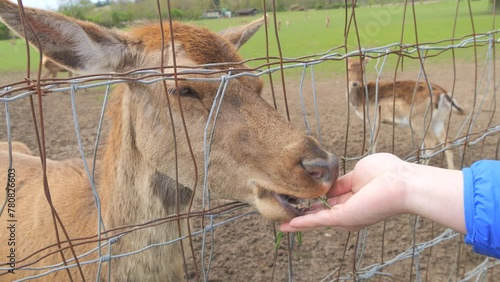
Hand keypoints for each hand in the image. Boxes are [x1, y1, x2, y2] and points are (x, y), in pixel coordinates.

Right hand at [281, 152, 464, 232]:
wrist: (402, 183)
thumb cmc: (388, 173)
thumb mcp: (357, 173)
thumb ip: (342, 181)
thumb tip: (328, 184)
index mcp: (354, 197)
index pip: (330, 200)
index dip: (315, 198)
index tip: (301, 197)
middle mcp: (349, 210)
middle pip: (321, 213)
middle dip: (304, 215)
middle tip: (287, 215)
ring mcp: (347, 215)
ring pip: (317, 220)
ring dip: (299, 222)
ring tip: (283, 224)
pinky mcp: (344, 217)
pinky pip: (319, 220)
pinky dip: (303, 223)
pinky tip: (289, 224)